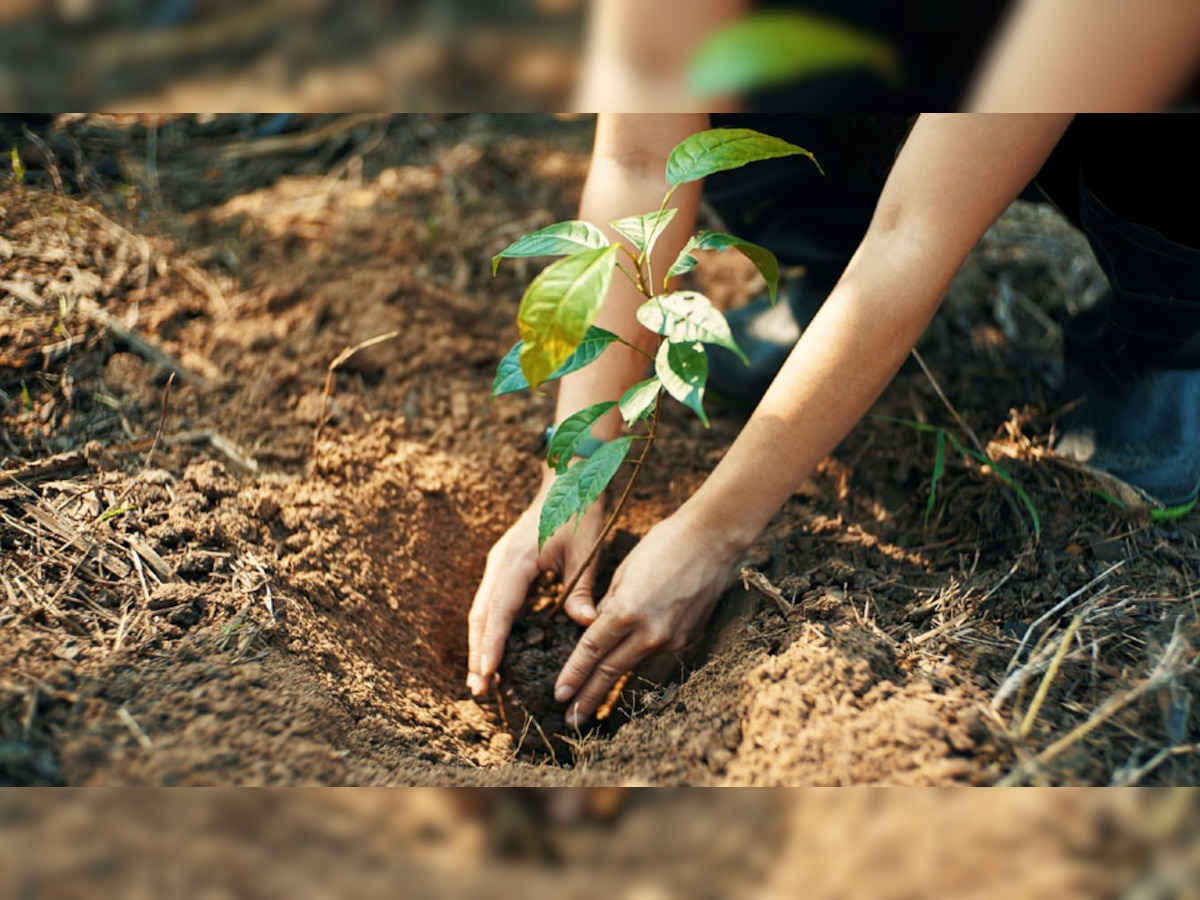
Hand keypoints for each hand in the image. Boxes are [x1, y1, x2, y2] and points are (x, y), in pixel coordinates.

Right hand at [467, 478, 604, 696]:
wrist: (568, 480)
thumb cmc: (578, 513)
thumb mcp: (585, 552)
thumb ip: (581, 589)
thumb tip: (586, 625)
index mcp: (517, 561)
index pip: (499, 610)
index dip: (492, 644)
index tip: (486, 673)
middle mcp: (500, 563)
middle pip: (481, 615)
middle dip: (477, 652)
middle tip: (477, 690)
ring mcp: (499, 564)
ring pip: (482, 610)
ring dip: (480, 643)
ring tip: (480, 678)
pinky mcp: (504, 566)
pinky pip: (492, 602)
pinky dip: (491, 628)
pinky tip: (496, 651)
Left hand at [553, 508, 740, 727]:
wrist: (713, 540)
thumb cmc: (664, 544)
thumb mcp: (625, 572)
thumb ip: (609, 606)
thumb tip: (597, 628)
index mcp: (627, 611)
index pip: (592, 651)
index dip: (573, 675)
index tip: (558, 696)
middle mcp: (650, 632)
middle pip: (611, 671)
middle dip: (588, 697)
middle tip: (570, 721)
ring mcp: (672, 638)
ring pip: (634, 661)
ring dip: (612, 680)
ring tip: (592, 700)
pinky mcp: (688, 637)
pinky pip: (656, 649)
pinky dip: (640, 652)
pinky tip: (631, 655)